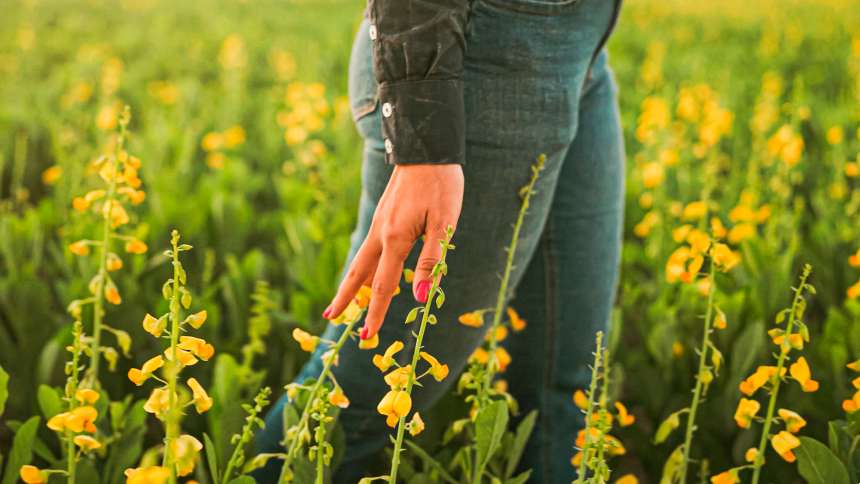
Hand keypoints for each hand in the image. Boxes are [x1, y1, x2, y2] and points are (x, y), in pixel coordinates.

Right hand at [323, 163, 463, 338]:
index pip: (383, 285)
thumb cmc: (441, 184)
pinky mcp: (384, 214)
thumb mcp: (445, 224)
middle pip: (358, 273)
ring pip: (360, 259)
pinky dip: (361, 264)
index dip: (375, 312)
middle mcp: (381, 232)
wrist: (427, 147)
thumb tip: (420, 296)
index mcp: (395, 238)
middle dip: (345, 299)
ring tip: (340, 301)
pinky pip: (369, 246)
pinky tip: (365, 270)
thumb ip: (431, 261)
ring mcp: (380, 222)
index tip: (366, 336)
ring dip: (350, 282)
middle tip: (330, 319)